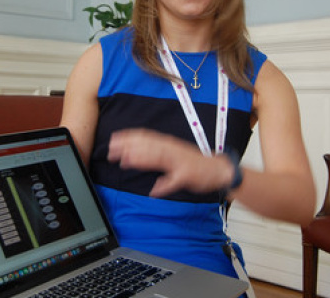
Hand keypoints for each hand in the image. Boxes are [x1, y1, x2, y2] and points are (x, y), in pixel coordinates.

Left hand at [108, 128, 233, 197]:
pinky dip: (164, 186)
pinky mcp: (187, 175)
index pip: (146, 137)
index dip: (129, 138)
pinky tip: (154, 192)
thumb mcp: (170, 154)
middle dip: (129, 147)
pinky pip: (174, 181)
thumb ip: (152, 154)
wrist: (218, 169)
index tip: (113, 140)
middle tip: (112, 151)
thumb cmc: (192, 163)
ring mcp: (180, 161)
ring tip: (125, 162)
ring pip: (158, 158)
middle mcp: (172, 150)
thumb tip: (129, 156)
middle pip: (147, 146)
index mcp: (168, 144)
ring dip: (141, 159)